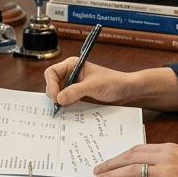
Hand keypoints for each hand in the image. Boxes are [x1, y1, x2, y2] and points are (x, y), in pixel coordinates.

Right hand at [43, 60, 177, 111]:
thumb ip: (75, 91)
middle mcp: (70, 75)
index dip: (51, 85)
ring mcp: (73, 86)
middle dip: (54, 94)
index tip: (56, 97)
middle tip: (60, 105)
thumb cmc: (113, 82)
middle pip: (52, 84)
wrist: (126, 92)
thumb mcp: (93, 86)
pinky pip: (66, 101)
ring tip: (65, 108)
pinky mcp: (77, 96)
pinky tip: (70, 110)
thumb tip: (59, 99)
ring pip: (58, 94)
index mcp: (72, 65)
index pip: (51, 73)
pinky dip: (65, 106)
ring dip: (60, 101)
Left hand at [93, 143, 177, 176]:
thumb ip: (164, 163)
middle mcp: (167, 157)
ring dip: (113, 176)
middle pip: (130, 157)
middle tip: (97, 170)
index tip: (108, 161)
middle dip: (111, 164)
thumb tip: (142, 170)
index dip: (119, 156)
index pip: (137, 149)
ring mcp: (168, 173)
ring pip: (132, 171)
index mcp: (170, 148)